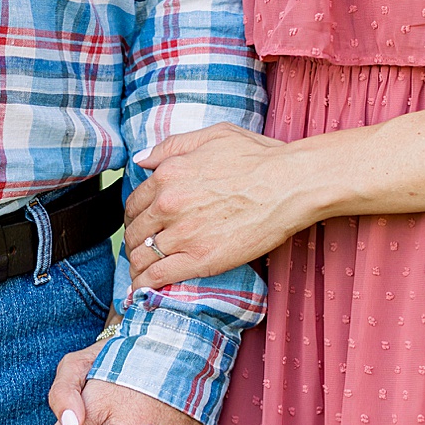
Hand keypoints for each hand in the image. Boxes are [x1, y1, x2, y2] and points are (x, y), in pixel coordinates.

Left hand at [125, 121, 305, 290]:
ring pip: (142, 256)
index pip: (134, 203)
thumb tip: (142, 160)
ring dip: (137, 265)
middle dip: (135, 242)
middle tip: (142, 249)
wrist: (290, 185)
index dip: (134, 217)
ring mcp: (183, 233)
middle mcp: (169, 204)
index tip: (141, 225)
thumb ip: (172, 146)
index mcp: (168, 174)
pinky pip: (158, 276)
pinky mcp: (200, 259)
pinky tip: (143, 288)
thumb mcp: (213, 136)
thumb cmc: (259, 159)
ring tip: (140, 272)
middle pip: (135, 231)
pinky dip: (145, 284)